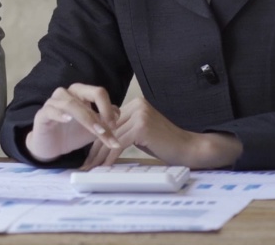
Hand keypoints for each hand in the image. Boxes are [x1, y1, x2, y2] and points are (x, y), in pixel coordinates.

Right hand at [24, 84, 124, 162]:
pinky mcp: (42, 114)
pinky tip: (68, 120)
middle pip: (87, 92)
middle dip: (102, 109)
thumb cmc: (72, 134)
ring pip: (72, 104)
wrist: (51, 148)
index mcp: (80, 94)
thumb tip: (118, 114)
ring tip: (97, 132)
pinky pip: (51, 110)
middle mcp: (67, 93)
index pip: (98, 93)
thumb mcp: (93, 130)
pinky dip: (60, 114)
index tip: (115, 126)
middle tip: (110, 127)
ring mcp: (53, 102)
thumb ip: (105, 122)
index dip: (108, 108)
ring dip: (87, 119)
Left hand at [97, 97, 241, 169]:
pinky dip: (110, 157)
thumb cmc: (166, 144)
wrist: (189, 148)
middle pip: (108, 129)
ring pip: (112, 138)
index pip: (109, 123)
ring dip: (100, 156)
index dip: (97, 139)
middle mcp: (136, 105)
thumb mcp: (142, 133)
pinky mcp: (141, 127)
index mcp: (135, 104)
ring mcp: (139, 115)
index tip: (88, 154)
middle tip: (85, 164)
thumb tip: (103, 139)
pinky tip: (104, 167)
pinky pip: (119, 144)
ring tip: (91, 169)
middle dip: (95, 148)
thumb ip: (125, 130)